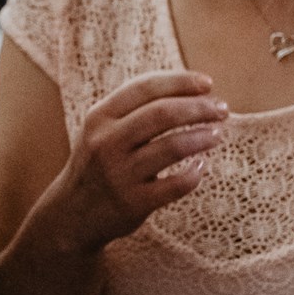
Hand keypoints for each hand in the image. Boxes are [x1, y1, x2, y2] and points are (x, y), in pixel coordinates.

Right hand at [39, 70, 225, 253]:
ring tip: (217, 135)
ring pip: (173, 147)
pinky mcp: (133, 203)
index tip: (208, 84)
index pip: (145, 87)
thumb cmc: (99, 163)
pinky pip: (176, 185)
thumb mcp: (102, 129)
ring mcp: (119, 174)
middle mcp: (106, 143)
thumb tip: (192, 89)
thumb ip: (135, 108)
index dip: (181, 81)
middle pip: (162, 114)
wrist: (71, 213)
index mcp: (99, 117)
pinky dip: (195, 174)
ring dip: (202, 137)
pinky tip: (200, 167)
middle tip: (222, 109)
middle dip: (199, 108)